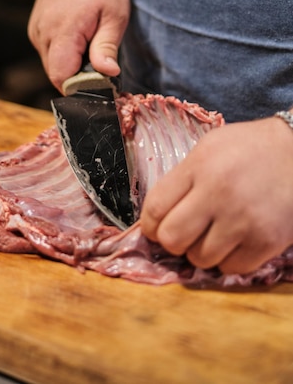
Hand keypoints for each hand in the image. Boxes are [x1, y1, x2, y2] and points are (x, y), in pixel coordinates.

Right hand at [28, 0, 129, 91]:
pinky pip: (49, 54)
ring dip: (71, 65)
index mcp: (63, 31)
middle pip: (56, 75)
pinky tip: (79, 38)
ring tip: (90, 44)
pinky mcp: (35, 30)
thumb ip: (107, 46)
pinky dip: (64, 55)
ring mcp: (36, 31)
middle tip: (100, 62)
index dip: (81, 87)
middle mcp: (42, 33)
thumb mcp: (114, 15)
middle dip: (79, 77)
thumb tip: (108, 74)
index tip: (101, 83)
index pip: (62, 77)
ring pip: (52, 66)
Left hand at [140, 116, 292, 273]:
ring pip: (200, 259)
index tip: (155, 227)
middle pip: (172, 239)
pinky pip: (231, 268)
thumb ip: (182, 178)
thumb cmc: (249, 148)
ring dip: (201, 252)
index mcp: (199, 167)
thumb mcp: (208, 149)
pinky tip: (234, 242)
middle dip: (172, 241)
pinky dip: (228, 260)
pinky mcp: (266, 240)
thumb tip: (157, 214)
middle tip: (184, 234)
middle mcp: (218, 194)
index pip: (156, 208)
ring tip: (214, 235)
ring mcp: (243, 220)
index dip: (149, 225)